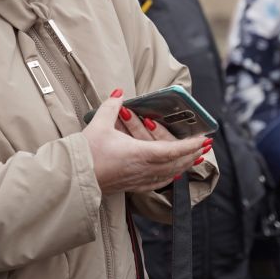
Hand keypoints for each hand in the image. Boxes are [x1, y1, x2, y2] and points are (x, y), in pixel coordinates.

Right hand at [81, 90, 209, 194]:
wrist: (74, 177)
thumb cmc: (86, 152)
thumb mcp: (99, 124)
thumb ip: (112, 106)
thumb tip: (120, 92)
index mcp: (139, 153)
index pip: (172, 149)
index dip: (190, 145)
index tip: (204, 139)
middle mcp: (143, 169)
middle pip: (175, 163)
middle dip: (192, 154)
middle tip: (205, 146)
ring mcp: (138, 179)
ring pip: (169, 174)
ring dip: (184, 165)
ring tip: (194, 159)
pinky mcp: (131, 186)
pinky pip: (157, 183)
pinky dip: (169, 177)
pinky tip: (173, 176)